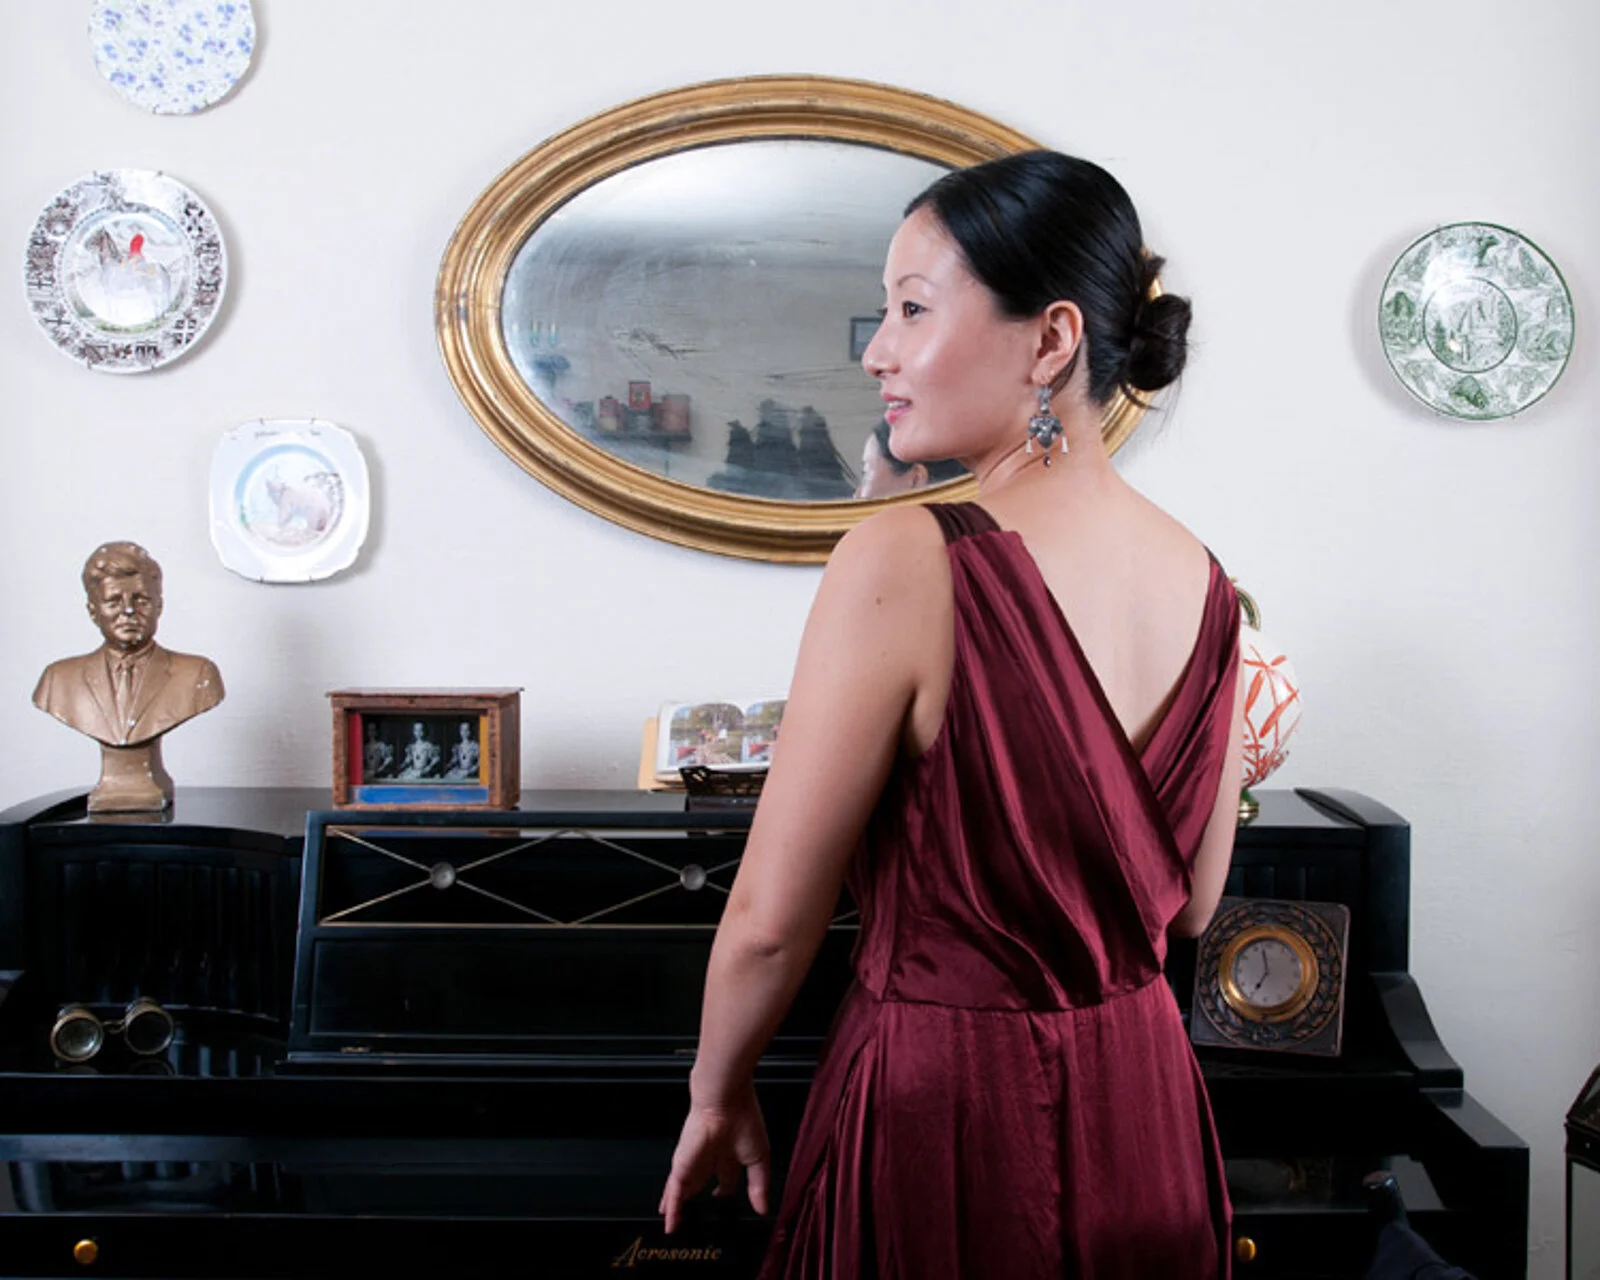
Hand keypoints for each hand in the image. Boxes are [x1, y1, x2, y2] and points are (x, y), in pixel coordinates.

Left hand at [658, 1081, 770, 1234]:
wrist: (726, 1102)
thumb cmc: (744, 1120)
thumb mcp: (759, 1159)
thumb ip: (759, 1186)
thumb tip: (763, 1209)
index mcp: (729, 1156)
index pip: (725, 1180)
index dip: (724, 1194)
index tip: (724, 1208)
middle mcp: (709, 1159)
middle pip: (700, 1184)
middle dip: (698, 1199)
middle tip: (696, 1219)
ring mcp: (694, 1164)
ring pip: (683, 1190)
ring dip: (679, 1206)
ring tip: (674, 1224)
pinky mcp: (682, 1167)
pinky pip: (674, 1194)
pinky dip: (672, 1210)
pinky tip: (670, 1224)